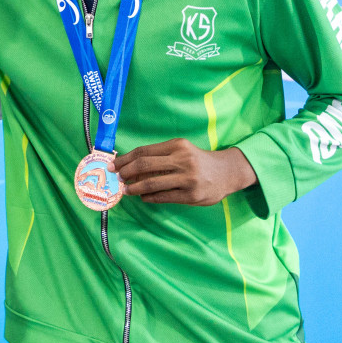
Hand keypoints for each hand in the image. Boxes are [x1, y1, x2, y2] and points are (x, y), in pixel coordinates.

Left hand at [112, 139, 256, 205]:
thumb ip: (160, 155)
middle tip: (117, 177)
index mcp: (177, 145)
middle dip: (126, 172)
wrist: (227, 172)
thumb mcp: (182, 151)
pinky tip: (143, 197)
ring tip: (127, 190)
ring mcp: (187, 178)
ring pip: (151, 183)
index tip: (114, 164)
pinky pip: (163, 197)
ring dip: (134, 188)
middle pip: (144, 165)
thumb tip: (129, 165)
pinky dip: (149, 197)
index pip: (143, 151)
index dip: (125, 159)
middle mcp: (182, 160)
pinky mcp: (191, 195)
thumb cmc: (198, 161)